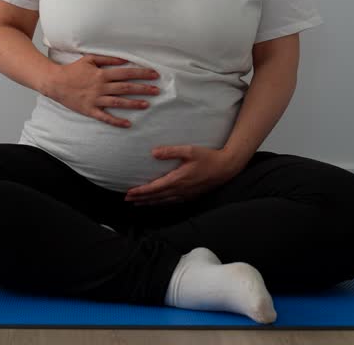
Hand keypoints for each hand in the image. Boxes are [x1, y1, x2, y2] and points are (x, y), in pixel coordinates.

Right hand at [45, 54, 160, 127]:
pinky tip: (128, 124)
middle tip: (157, 90)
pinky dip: (117, 121)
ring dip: (133, 104)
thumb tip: (124, 60)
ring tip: (147, 105)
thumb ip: (108, 59)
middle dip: (143, 89)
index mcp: (102, 74)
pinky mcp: (90, 110)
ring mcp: (95, 100)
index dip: (141, 73)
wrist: (55, 83)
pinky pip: (105, 117)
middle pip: (126, 88)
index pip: (126, 73)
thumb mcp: (89, 59)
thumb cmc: (73, 70)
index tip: (154, 75)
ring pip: (118, 102)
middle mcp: (101, 87)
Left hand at [124, 145, 239, 205]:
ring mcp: (186, 194)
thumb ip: (171, 151)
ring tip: (138, 203)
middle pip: (156, 197)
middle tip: (127, 200)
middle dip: (141, 199)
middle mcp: (180, 190)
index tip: (128, 193)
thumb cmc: (208, 157)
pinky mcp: (191, 195)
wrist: (226, 168)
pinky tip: (158, 202)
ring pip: (163, 201)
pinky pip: (172, 202)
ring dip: (150, 202)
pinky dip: (161, 203)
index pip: (154, 188)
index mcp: (177, 179)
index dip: (140, 191)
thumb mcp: (189, 150)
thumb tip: (153, 153)